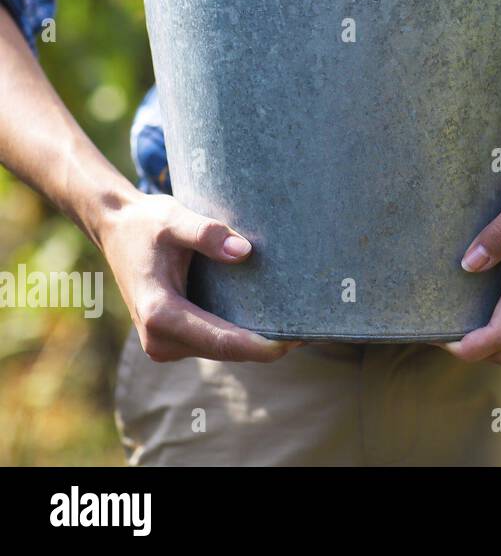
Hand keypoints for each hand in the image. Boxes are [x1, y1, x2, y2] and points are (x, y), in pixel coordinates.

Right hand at [97, 191, 297, 362]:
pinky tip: (273, 319)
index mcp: (160, 313)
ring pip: (223, 351)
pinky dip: (242, 336)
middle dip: (268, 345)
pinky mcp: (173, 339)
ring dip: (257, 342)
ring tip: (301, 324)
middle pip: (227, 352)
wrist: (116, 229)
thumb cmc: (146, 223)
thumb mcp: (174, 218)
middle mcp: (160, 338)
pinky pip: (215, 343)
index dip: (261, 345)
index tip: (297, 340)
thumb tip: (243, 252)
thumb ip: (205, 233)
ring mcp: (165, 344)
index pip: (222, 341)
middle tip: (314, 330)